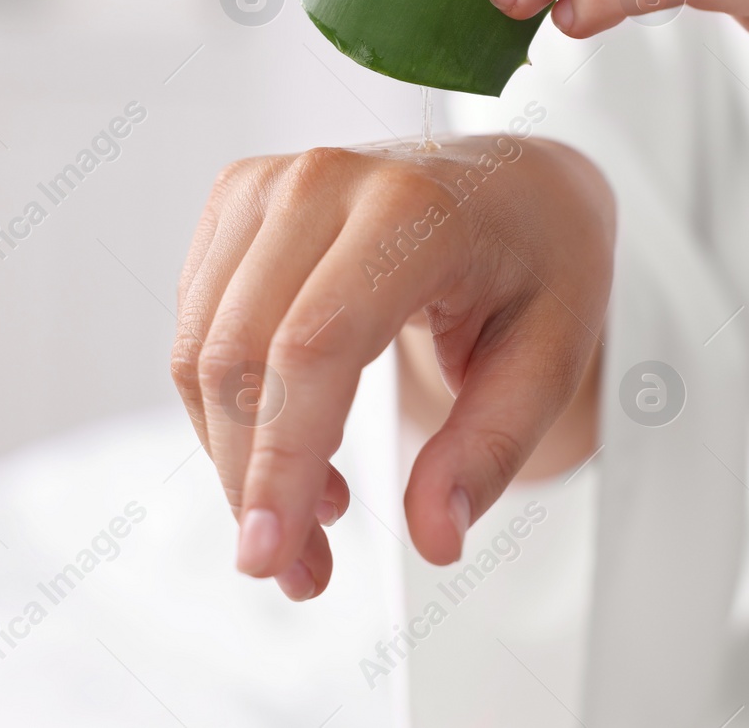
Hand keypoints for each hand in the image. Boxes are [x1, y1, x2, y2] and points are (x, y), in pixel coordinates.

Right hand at [170, 133, 612, 598]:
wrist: (513, 178)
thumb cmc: (538, 259)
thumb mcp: (551, 356)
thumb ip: (489, 448)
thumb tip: (434, 537)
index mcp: (413, 208)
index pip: (315, 349)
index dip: (282, 461)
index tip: (271, 556)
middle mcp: (325, 181)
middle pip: (241, 359)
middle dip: (254, 484)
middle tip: (304, 572)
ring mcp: (270, 183)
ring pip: (202, 351)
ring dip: (237, 456)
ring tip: (320, 512)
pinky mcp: (237, 199)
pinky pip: (197, 327)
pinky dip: (229, 408)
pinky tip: (298, 445)